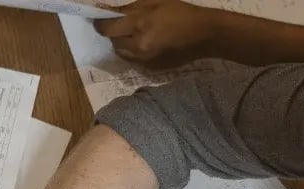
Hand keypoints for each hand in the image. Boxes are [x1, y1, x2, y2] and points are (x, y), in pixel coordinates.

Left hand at [95, 0, 218, 69]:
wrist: (204, 35)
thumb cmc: (181, 13)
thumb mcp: (154, 2)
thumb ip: (130, 9)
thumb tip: (111, 13)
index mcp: (139, 25)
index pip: (107, 28)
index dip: (100, 24)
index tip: (99, 20)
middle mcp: (138, 46)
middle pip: (114, 42)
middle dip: (115, 34)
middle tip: (125, 25)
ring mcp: (144, 60)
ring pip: (122, 53)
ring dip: (124, 44)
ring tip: (137, 34)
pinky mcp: (150, 68)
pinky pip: (134, 60)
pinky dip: (135, 52)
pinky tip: (148, 43)